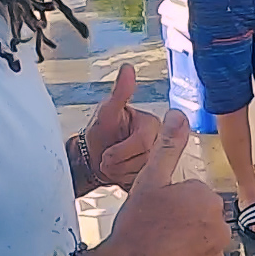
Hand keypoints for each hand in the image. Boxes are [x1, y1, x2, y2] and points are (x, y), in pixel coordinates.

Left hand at [83, 64, 163, 190]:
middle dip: (119, 163)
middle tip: (107, 158)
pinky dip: (126, 184)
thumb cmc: (100, 134)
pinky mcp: (155, 179)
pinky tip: (120, 176)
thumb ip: (119, 93)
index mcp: (153, 125)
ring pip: (142, 175)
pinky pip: (144, 187)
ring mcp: (160, 162)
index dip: (121, 151)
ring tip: (113, 166)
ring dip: (120, 174)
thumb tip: (127, 68)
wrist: (93, 159)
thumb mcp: (106, 113)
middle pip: (143, 161)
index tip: (108, 150)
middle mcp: (161, 143)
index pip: (142, 143)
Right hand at [83, 111, 228, 255]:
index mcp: (207, 198)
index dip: (173, 203)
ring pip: (204, 242)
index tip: (157, 212)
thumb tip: (177, 114)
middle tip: (158, 231)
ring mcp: (218, 253)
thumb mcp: (149, 179)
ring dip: (189, 244)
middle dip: (185, 223)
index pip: (193, 196)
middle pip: (201, 218)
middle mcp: (220, 225)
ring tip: (162, 249)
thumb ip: (168, 147)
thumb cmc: (137, 225)